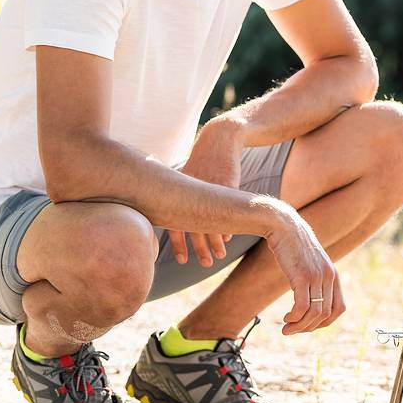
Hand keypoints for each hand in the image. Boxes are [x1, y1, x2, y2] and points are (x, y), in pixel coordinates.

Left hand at [169, 119, 242, 266]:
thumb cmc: (203, 160)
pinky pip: (227, 210)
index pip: (173, 224)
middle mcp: (192, 193)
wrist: (220, 138)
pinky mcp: (227, 184)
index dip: (178, 244)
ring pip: (212, 222)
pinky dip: (228, 226)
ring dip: (216, 242)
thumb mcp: (188, 177)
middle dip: (199, 249)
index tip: (181, 260)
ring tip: (219, 256)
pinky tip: (229, 239)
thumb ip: (182, 197)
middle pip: (193, 228)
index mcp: (178, 193)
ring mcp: (210, 189)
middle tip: (205, 264)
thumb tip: (178, 219)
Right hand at [260, 200, 346, 334]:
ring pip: (315, 314)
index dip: (324, 323)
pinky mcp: (303, 276)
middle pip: (326, 315)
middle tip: (292, 330)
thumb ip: (314, 279)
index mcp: (333, 275)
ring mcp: (317, 276)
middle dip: (309, 328)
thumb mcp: (309, 263)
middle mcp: (329, 277)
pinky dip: (294, 318)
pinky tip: (285, 319)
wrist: (284, 226)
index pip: (339, 309)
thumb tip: (308, 300)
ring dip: (300, 326)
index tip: (308, 325)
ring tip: (286, 328)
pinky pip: (303, 306)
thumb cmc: (293, 246)